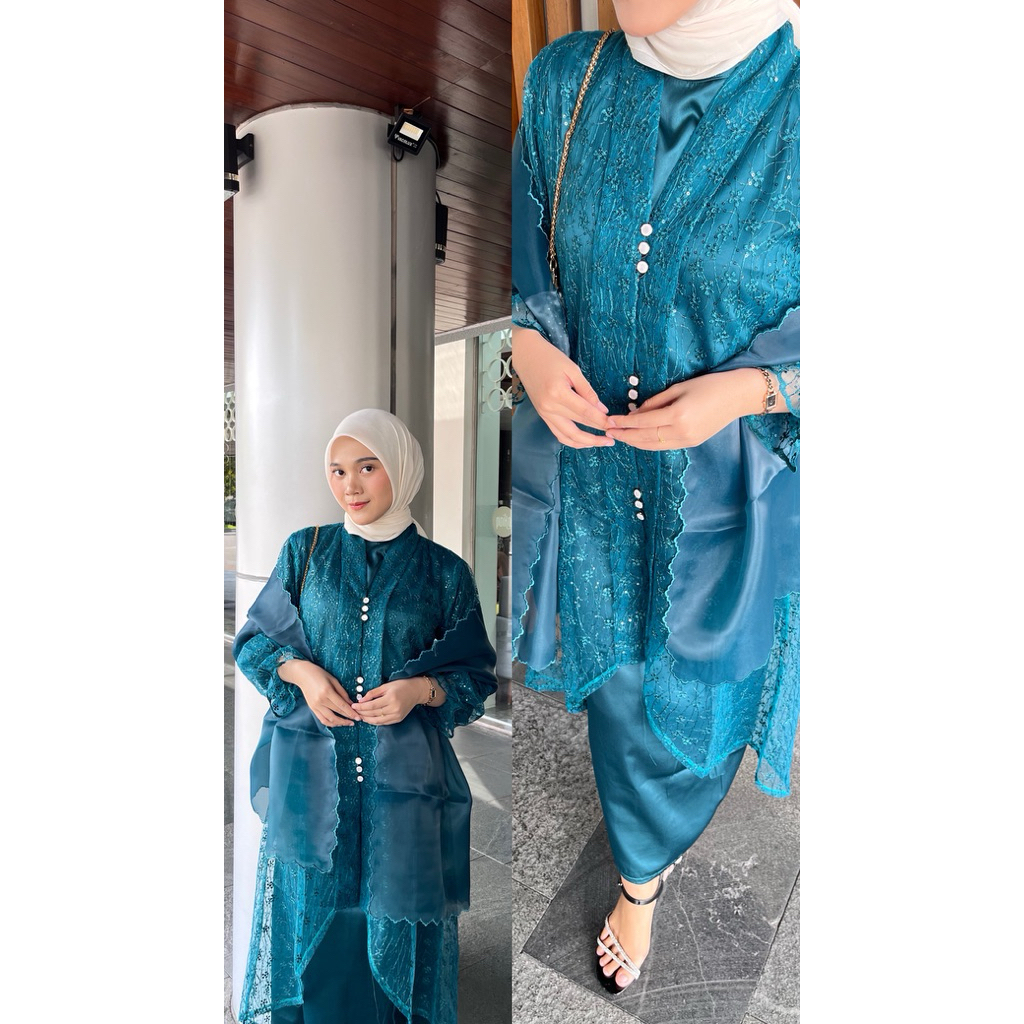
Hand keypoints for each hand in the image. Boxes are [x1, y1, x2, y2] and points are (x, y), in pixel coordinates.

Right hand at [278, 659, 358, 727]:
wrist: (303, 675)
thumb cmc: (320, 674)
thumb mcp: (333, 680)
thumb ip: (343, 693)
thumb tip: (351, 703)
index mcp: (327, 692)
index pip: (342, 706)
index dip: (351, 712)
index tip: (358, 716)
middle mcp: (321, 700)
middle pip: (337, 713)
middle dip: (348, 718)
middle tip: (356, 720)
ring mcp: (315, 706)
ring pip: (329, 719)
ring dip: (340, 723)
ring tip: (348, 723)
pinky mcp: (312, 708)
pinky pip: (322, 719)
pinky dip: (330, 723)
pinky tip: (337, 722)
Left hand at [352, 676, 443, 726]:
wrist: (416, 691)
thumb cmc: (401, 685)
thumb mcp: (386, 686)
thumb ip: (373, 693)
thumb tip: (361, 700)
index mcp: (391, 698)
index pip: (371, 706)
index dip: (361, 707)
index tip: (353, 705)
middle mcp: (394, 708)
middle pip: (373, 714)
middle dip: (362, 713)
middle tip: (354, 712)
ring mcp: (397, 715)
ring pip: (378, 720)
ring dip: (367, 719)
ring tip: (360, 716)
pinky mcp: (398, 719)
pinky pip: (383, 723)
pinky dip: (375, 721)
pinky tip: (369, 719)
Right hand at [512, 327, 614, 448]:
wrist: (527, 357)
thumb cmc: (550, 358)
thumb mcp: (573, 370)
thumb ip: (587, 391)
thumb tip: (602, 409)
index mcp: (558, 393)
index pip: (585, 412)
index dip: (602, 420)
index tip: (615, 424)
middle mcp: (549, 407)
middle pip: (578, 426)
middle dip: (598, 433)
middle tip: (614, 435)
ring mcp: (544, 413)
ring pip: (568, 436)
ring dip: (586, 442)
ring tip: (602, 442)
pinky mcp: (543, 416)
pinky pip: (559, 434)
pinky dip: (572, 440)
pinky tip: (585, 440)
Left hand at [605, 368, 764, 449]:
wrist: (738, 396)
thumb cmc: (709, 385)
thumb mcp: (678, 388)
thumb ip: (655, 402)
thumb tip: (636, 413)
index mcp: (677, 415)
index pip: (642, 423)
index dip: (624, 423)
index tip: (610, 421)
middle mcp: (681, 432)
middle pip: (644, 438)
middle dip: (625, 436)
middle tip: (608, 432)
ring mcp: (687, 440)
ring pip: (653, 446)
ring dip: (634, 442)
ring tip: (620, 436)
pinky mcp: (691, 443)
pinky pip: (664, 446)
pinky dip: (648, 443)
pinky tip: (639, 438)